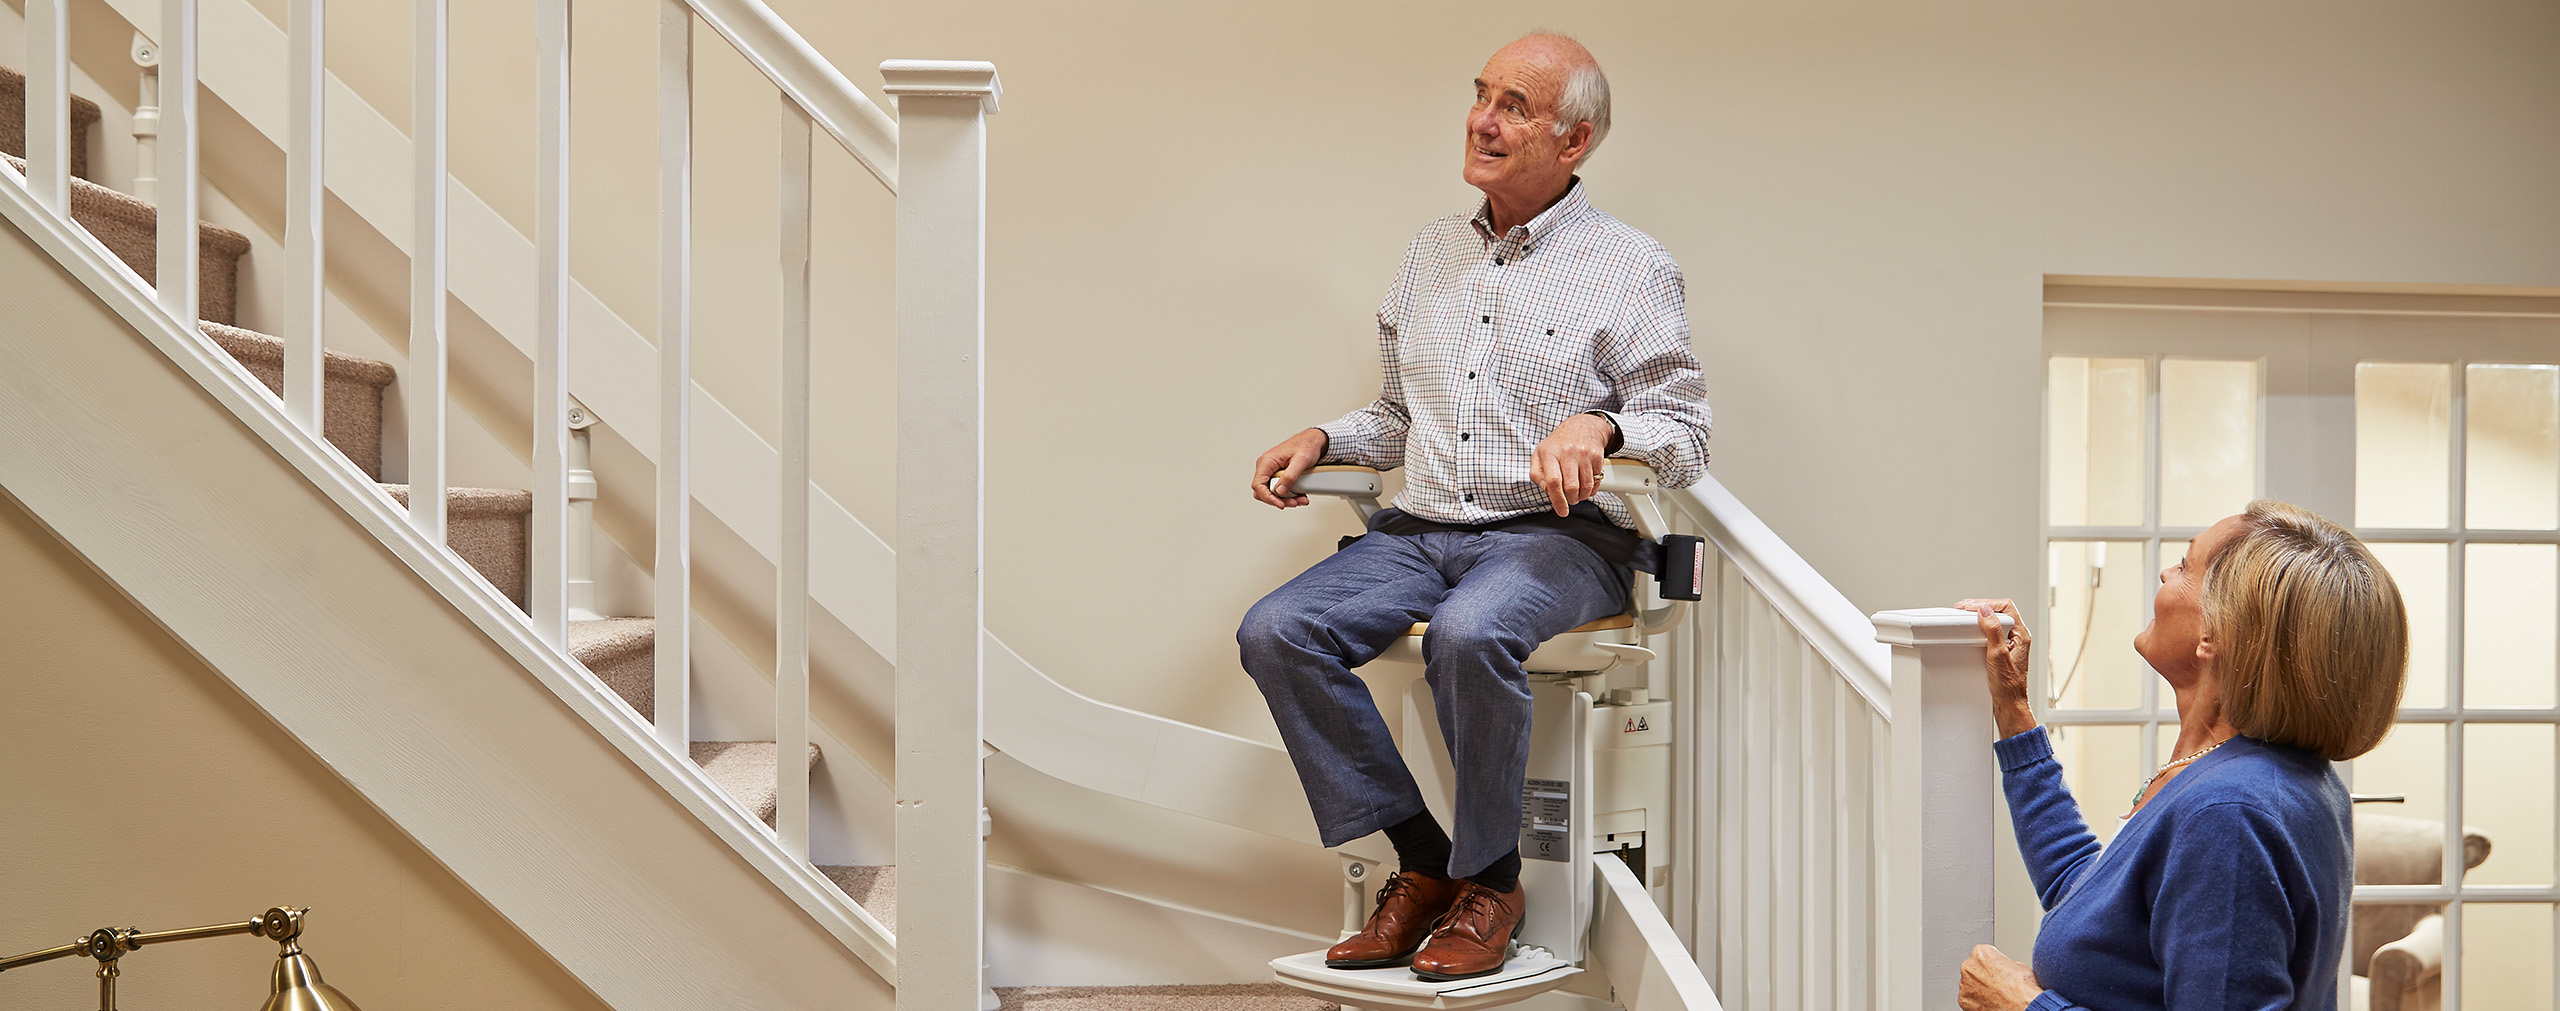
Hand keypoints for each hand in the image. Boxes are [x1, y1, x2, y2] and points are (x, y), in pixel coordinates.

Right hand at [1251, 429, 1329, 508]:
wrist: (1312, 441)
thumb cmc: (1306, 446)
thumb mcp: (1301, 461)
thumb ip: (1290, 476)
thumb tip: (1280, 490)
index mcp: (1267, 461)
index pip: (1258, 485)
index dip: (1268, 497)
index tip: (1280, 504)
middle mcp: (1266, 466)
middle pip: (1263, 491)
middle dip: (1278, 500)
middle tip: (1294, 502)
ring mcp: (1271, 470)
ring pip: (1271, 492)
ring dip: (1285, 499)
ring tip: (1300, 499)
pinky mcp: (1277, 474)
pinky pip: (1278, 488)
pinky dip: (1288, 495)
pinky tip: (1299, 495)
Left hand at [1530, 414, 1614, 516]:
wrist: (1582, 426)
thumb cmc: (1558, 443)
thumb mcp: (1539, 454)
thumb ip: (1537, 474)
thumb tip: (1546, 490)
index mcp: (1550, 453)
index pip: (1554, 481)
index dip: (1558, 500)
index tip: (1561, 511)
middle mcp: (1567, 452)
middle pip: (1571, 487)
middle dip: (1571, 500)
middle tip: (1569, 500)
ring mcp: (1584, 454)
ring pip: (1585, 487)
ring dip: (1581, 496)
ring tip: (1576, 493)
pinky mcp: (1597, 457)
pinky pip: (1596, 482)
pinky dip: (1591, 490)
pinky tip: (1585, 485)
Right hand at [1957, 598, 2037, 738]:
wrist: (2009, 704)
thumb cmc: (2008, 686)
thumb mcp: (1997, 655)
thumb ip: (1993, 630)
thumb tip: (1985, 611)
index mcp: (2021, 635)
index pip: (2006, 607)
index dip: (1986, 603)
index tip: (1968, 606)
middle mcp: (2017, 638)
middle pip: (2000, 612)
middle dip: (1980, 607)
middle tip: (1963, 608)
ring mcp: (2010, 644)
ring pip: (1995, 622)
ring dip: (1979, 617)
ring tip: (1965, 617)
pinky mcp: (2002, 652)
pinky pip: (1991, 633)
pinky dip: (1979, 629)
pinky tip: (1970, 632)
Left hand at [1957, 944, 2044, 1010]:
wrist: (2024, 1007)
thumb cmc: (2023, 988)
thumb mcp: (2019, 965)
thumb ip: (2005, 963)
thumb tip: (2005, 967)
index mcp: (1980, 953)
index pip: (1983, 956)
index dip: (1992, 964)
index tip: (1996, 970)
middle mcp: (1968, 966)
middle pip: (1973, 969)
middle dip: (1982, 976)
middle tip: (1996, 984)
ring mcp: (1964, 984)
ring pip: (1969, 985)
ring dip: (1978, 988)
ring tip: (1995, 994)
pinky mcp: (1963, 1000)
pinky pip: (1968, 999)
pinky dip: (1976, 1001)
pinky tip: (1990, 1002)